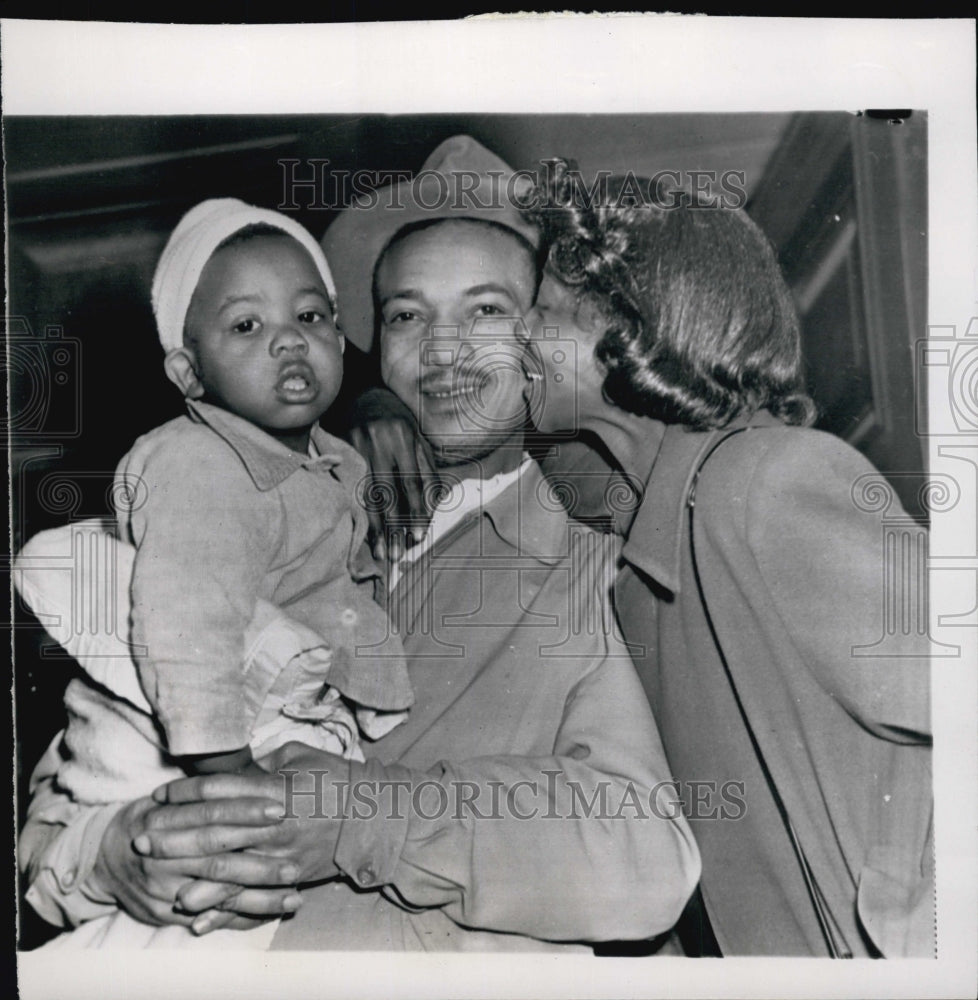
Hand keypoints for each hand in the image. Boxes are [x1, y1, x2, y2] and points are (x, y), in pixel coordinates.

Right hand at [89, 793, 300, 931]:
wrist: (105, 856)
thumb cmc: (153, 817)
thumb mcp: (169, 797)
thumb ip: (206, 790)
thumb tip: (258, 771)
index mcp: (166, 819)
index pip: (211, 813)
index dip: (245, 810)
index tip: (279, 809)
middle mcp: (163, 857)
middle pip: (219, 858)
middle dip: (260, 861)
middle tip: (296, 860)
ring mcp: (164, 889)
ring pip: (218, 894)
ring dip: (259, 897)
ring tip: (294, 895)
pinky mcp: (166, 914)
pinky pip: (209, 918)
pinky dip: (241, 918)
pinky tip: (271, 914)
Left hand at [146, 743, 348, 930]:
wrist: (371, 815)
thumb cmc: (334, 778)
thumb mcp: (300, 756)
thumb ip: (263, 762)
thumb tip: (232, 766)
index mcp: (275, 789)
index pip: (220, 790)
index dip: (186, 792)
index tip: (161, 795)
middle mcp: (274, 824)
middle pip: (215, 830)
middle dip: (174, 836)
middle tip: (141, 839)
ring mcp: (281, 854)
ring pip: (229, 868)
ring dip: (192, 877)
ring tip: (161, 882)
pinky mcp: (289, 877)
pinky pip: (250, 897)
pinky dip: (223, 910)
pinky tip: (197, 919)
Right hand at [349, 404, 437, 562]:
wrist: (363, 395)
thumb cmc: (397, 423)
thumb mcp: (418, 440)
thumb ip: (427, 471)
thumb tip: (432, 509)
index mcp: (406, 437)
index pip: (415, 482)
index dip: (418, 511)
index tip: (418, 537)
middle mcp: (383, 440)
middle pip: (391, 491)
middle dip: (396, 524)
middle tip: (397, 552)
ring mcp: (359, 444)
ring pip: (369, 492)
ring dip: (375, 524)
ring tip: (379, 550)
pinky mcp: (342, 448)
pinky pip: (352, 486)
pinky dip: (358, 509)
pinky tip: (360, 528)